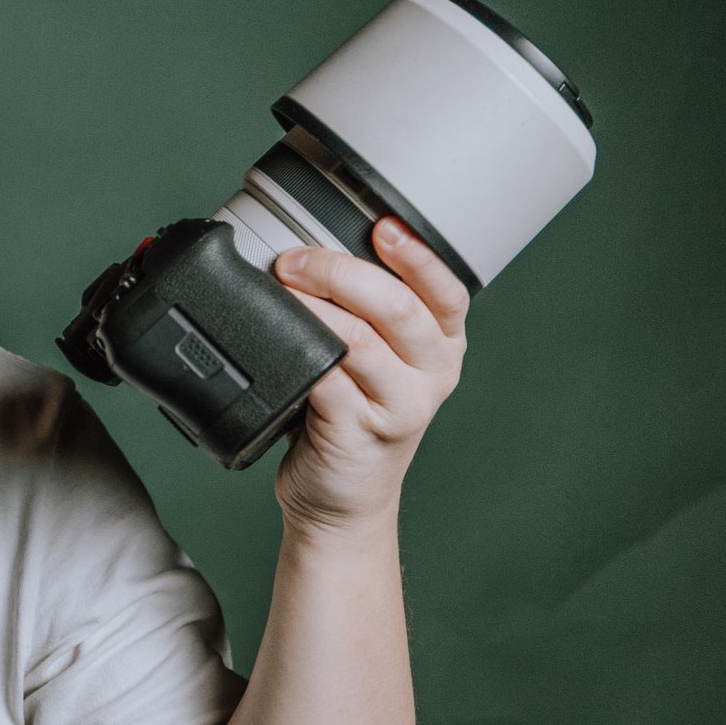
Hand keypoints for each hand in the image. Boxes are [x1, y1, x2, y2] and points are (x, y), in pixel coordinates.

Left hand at [269, 218, 468, 533]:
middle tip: (292, 261)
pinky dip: (300, 350)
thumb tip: (307, 245)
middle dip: (339, 272)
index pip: (446, 291)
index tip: (382, 226)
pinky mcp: (360, 432)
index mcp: (441, 346)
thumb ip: (362, 310)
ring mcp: (400, 406)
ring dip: (313, 308)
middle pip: (397, 307)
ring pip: (360, 340)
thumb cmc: (350, 416)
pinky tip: (279, 339)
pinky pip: (329, 379)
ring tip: (279, 286)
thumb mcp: (376, 360)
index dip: (417, 255)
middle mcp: (431, 374)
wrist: (341, 498)